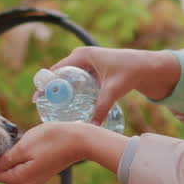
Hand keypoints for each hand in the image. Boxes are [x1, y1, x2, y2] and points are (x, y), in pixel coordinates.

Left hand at [0, 122, 92, 183]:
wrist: (79, 140)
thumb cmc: (51, 140)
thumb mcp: (24, 147)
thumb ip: (5, 160)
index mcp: (21, 179)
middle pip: (4, 175)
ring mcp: (37, 180)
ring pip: (14, 171)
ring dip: (8, 161)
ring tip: (4, 146)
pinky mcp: (43, 173)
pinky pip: (24, 169)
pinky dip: (19, 160)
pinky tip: (19, 149)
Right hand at [53, 47, 180, 123]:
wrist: (146, 66)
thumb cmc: (131, 71)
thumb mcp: (113, 90)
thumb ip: (102, 108)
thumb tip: (93, 128)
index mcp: (82, 56)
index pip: (56, 71)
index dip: (46, 85)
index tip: (37, 98)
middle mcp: (80, 57)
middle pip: (59, 75)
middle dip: (50, 91)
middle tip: (41, 107)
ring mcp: (85, 63)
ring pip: (66, 79)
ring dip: (59, 91)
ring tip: (50, 108)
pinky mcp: (91, 70)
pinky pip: (75, 80)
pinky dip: (70, 91)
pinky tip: (66, 104)